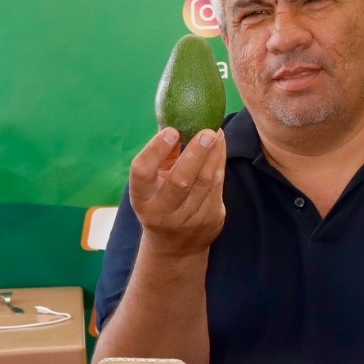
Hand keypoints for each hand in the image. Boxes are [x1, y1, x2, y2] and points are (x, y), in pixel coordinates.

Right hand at [127, 126, 225, 256]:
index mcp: (142, 198)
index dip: (155, 150)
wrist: (175, 246)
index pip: (142, 173)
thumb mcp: (154, 182)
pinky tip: (221, 145)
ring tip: (216, 132)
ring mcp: (189, 218)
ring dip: (214, 154)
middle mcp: (163, 211)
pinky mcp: (210, 219)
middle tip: (207, 131)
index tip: (170, 131)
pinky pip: (218, 185)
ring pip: (206, 181)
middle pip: (181, 180)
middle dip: (196, 154)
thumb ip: (163, 155)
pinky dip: (220, 162)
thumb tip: (177, 118)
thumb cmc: (161, 200)